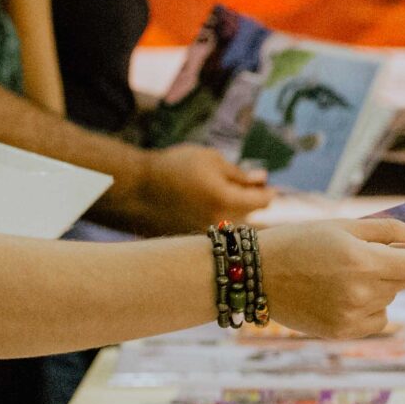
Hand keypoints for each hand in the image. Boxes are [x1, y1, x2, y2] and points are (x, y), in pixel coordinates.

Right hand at [114, 145, 271, 233]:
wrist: (136, 188)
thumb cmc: (174, 167)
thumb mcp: (211, 160)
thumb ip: (240, 173)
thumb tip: (262, 178)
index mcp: (227, 201)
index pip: (264, 202)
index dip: (268, 192)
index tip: (266, 186)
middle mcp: (220, 224)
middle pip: (254, 220)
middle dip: (255, 206)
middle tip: (250, 191)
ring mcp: (207, 237)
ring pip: (237, 232)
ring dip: (240, 218)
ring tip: (226, 199)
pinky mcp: (194, 243)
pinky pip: (218, 237)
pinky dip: (221, 226)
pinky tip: (210, 211)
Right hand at [258, 219, 404, 337]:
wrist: (256, 275)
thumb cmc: (301, 242)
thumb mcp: (344, 227)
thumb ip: (391, 232)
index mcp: (366, 260)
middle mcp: (363, 291)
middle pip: (402, 280)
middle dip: (389, 268)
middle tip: (353, 258)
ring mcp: (353, 316)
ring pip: (388, 300)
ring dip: (375, 288)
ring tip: (335, 279)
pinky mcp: (343, 333)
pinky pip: (374, 320)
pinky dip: (365, 308)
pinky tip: (334, 297)